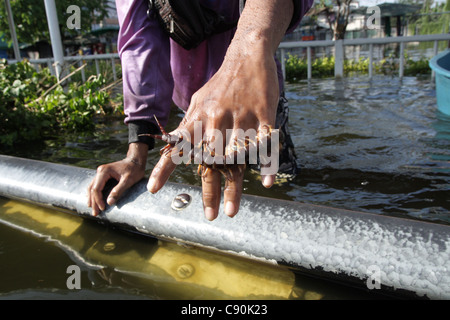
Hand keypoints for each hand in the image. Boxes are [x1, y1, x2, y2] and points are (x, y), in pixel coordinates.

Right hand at [87, 143, 147, 215]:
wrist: (136, 161)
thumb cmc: (134, 169)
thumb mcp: (128, 180)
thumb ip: (118, 190)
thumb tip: (109, 202)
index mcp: (104, 171)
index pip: (96, 188)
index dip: (98, 200)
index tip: (103, 209)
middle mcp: (100, 171)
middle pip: (92, 189)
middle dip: (94, 202)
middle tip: (95, 214)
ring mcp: (101, 173)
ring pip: (92, 187)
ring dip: (92, 199)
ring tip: (93, 209)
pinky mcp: (103, 175)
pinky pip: (96, 185)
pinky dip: (95, 194)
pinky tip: (94, 201)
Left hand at [146, 0, 292, 219]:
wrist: (247, 57)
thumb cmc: (221, 83)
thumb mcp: (199, 100)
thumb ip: (189, 123)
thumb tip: (175, 143)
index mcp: (199, 118)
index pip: (178, 147)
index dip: (164, 169)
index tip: (153, 189)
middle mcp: (217, 122)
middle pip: (211, 163)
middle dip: (208, 191)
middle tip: (209, 215)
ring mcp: (241, 120)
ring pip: (236, 160)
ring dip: (234, 189)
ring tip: (230, 211)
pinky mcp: (263, 118)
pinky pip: (264, 146)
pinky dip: (267, 166)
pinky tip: (267, 183)